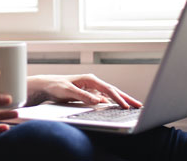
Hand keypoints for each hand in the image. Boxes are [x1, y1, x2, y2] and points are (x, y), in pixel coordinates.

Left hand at [28, 74, 142, 108]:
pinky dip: (113, 102)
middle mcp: (92, 82)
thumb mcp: (68, 91)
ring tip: (133, 106)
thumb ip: (83, 96)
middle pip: (113, 90)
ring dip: (121, 100)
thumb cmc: (56, 86)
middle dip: (126, 98)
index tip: (126, 106)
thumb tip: (99, 100)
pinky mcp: (89, 93)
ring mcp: (92, 88)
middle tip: (139, 105)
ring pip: (110, 94)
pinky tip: (118, 106)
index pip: (108, 89)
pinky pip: (104, 98)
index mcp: (89, 79)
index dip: (118, 98)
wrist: (47, 85)